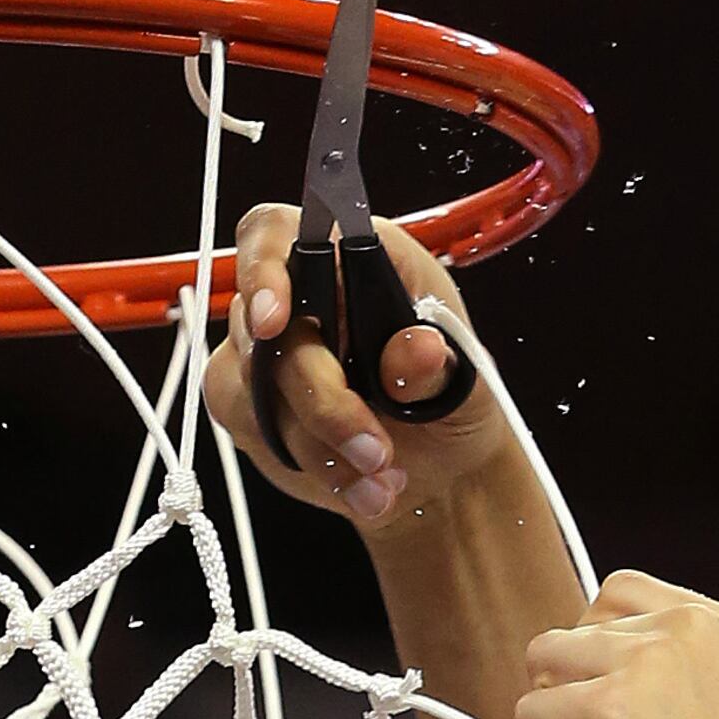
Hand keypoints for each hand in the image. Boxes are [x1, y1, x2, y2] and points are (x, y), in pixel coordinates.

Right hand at [207, 204, 517, 525]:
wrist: (442, 465)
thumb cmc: (453, 397)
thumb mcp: (468, 379)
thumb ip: (439, 364)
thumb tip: (419, 349)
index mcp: (354, 257)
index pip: (276, 233)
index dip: (264, 270)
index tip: (275, 321)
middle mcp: (300, 293)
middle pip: (265, 330)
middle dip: (323, 402)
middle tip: (378, 451)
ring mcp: (267, 350)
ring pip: (253, 390)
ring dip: (321, 446)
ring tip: (384, 479)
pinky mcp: (250, 403)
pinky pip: (250, 430)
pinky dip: (311, 466)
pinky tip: (360, 485)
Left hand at [513, 572, 718, 718]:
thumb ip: (696, 680)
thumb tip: (609, 673)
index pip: (626, 596)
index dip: (608, 659)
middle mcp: (693, 629)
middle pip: (576, 628)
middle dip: (581, 690)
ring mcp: (647, 666)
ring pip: (542, 664)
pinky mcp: (603, 714)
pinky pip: (528, 718)